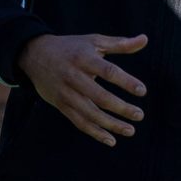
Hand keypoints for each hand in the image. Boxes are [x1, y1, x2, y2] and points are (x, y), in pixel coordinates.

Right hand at [17, 33, 147, 146]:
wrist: (34, 55)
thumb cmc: (71, 47)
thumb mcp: (93, 41)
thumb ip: (119, 44)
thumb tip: (145, 39)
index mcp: (83, 58)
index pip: (107, 71)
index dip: (125, 81)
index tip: (142, 91)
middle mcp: (73, 76)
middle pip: (99, 96)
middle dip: (121, 108)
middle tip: (139, 115)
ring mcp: (65, 92)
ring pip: (90, 113)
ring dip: (111, 124)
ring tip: (130, 130)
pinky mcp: (60, 104)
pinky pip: (79, 122)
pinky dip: (95, 132)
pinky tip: (111, 140)